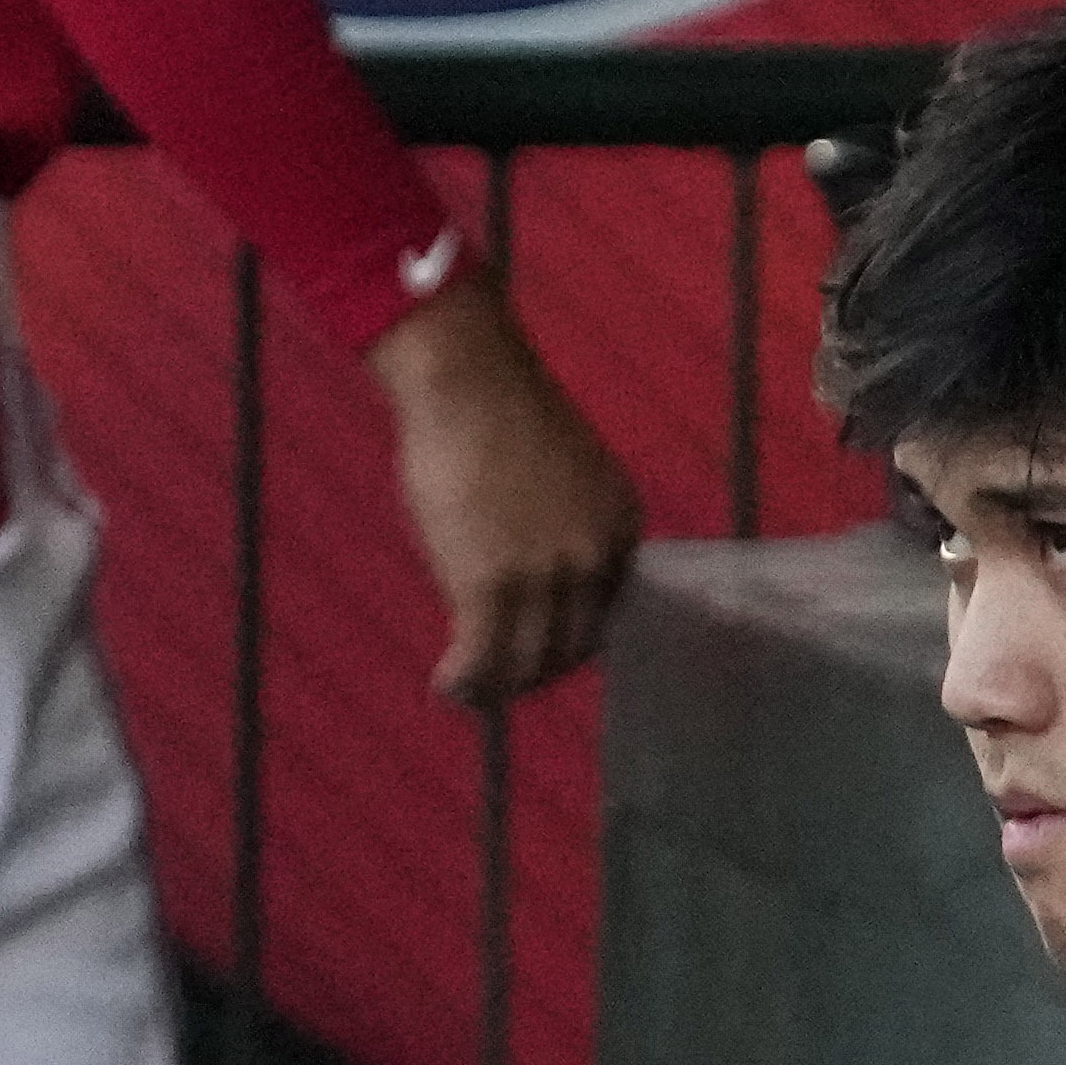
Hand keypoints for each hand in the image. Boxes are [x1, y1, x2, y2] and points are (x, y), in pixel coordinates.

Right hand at [365, 272, 641, 706]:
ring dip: (497, 687)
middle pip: (572, 646)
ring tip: (470, 692)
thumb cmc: (496, 406)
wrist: (467, 372)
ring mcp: (545, 575)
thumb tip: (520, 573)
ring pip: (527, 661)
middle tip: (502, 680)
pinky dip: (466, 682)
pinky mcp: (491, 584)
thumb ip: (557, 524)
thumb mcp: (558, 471)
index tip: (537, 649)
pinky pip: (483, 658)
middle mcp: (594, 557)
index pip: (603, 609)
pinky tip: (446, 685)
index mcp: (619, 526)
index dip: (566, 638)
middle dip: (536, 671)